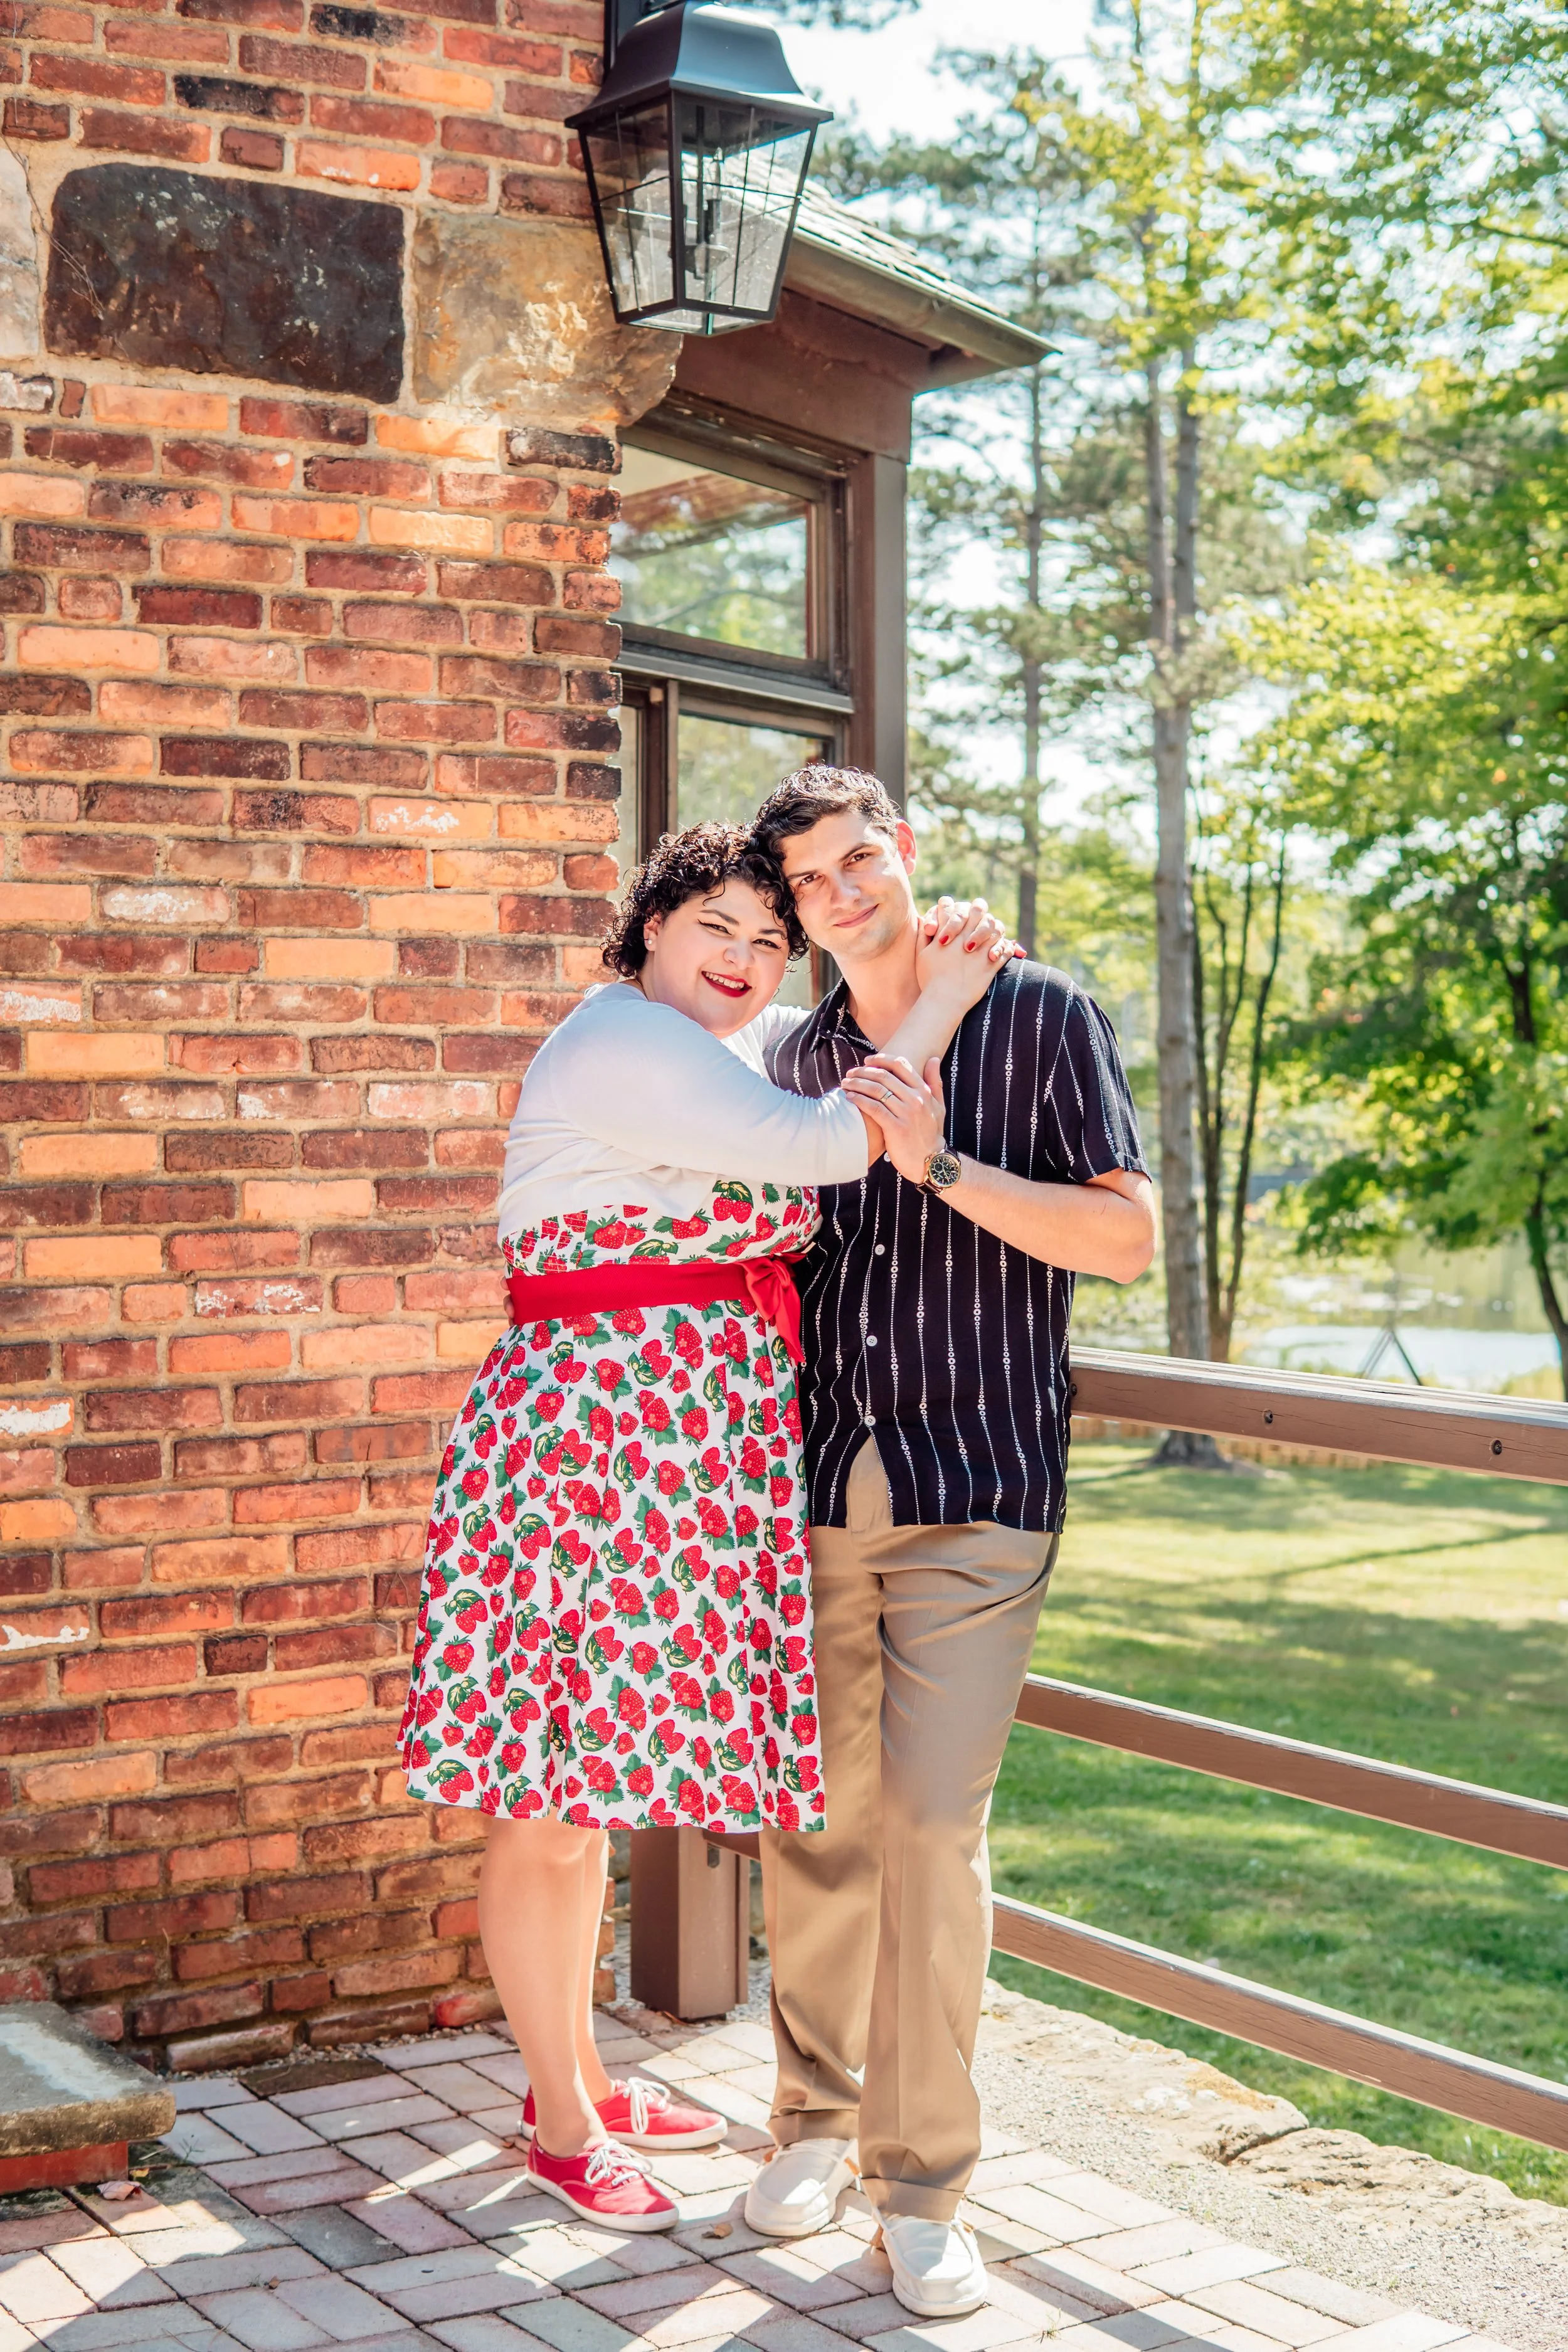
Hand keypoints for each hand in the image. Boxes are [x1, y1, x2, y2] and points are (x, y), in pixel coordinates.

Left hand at [842, 1054, 949, 1184]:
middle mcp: (915, 1099)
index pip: (901, 1065)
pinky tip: (849, 1097)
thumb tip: (934, 1059)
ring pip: (876, 1090)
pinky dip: (859, 1100)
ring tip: (845, 1083)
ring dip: (857, 1083)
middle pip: (884, 1076)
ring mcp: (906, 1113)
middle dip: (863, 1071)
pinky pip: (874, 1108)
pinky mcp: (895, 1128)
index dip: (882, 1059)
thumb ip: (935, 1082)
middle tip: (850, 1072)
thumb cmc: (932, 1133)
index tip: (867, 1060)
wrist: (931, 1161)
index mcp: (924, 1091)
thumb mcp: (939, 1106)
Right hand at [914, 897, 1021, 1014]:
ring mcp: (981, 950)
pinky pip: (1005, 950)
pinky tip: (1000, 951)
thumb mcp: (921, 954)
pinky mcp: (991, 964)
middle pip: (980, 913)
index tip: (963, 916)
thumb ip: (923, 935)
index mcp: (950, 932)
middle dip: (981, 914)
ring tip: (992, 936)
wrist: (944, 1000)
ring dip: (995, 930)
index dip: (961, 909)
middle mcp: (967, 937)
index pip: (959, 908)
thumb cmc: (929, 978)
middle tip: (980, 920)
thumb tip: (924, 920)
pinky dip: (1006, 948)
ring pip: (996, 929)